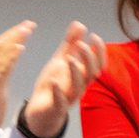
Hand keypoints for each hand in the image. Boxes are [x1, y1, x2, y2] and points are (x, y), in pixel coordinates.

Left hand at [22, 21, 106, 137]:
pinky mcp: (56, 108)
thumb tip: (80, 24)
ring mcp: (68, 98)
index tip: (94, 36)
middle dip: (88, 59)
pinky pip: (60, 102)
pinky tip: (54, 82)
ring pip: (78, 87)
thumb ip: (70, 44)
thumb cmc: (53, 86)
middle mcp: (79, 87)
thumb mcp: (60, 61)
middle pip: (91, 74)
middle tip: (81, 45)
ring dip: (75, 72)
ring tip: (69, 59)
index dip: (99, 51)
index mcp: (81, 75)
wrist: (39, 112)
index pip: (98, 63)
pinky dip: (58, 92)